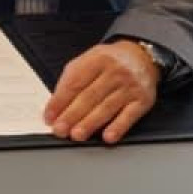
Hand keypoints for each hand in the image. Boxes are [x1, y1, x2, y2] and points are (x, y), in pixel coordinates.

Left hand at [41, 40, 159, 143]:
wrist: (142, 57)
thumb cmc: (110, 62)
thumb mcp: (89, 60)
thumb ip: (72, 79)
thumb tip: (56, 106)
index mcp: (97, 59)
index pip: (75, 82)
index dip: (60, 101)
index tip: (49, 116)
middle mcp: (115, 72)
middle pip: (90, 96)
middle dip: (72, 115)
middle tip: (60, 129)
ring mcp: (130, 86)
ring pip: (107, 107)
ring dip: (90, 123)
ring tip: (77, 134)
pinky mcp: (143, 100)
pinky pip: (130, 116)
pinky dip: (118, 127)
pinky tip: (108, 136)